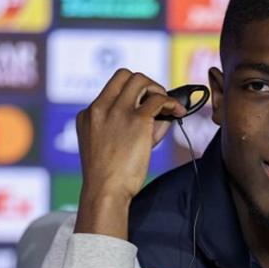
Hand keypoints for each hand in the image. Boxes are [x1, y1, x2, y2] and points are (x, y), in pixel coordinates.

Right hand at [73, 69, 185, 237]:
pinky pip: (159, 100)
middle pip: (125, 75)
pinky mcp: (137, 120)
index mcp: (89, 114)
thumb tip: (161, 114)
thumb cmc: (110, 177)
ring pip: (141, 80)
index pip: (112, 87)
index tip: (143, 104)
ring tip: (167, 108)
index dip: (131, 92)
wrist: (105, 192)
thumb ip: (128, 126)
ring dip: (158, 90)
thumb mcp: (109, 146)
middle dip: (145, 84)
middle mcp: (100, 108)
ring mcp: (117, 112)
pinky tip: (179, 112)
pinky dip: (172, 103)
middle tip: (157, 102)